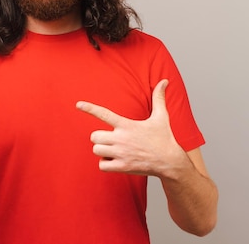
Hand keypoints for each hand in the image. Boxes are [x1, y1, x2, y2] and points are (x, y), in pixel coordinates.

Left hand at [76, 79, 191, 177]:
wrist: (170, 161)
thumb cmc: (164, 138)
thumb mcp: (161, 116)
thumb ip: (159, 98)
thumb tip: (164, 81)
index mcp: (127, 125)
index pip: (104, 114)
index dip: (90, 108)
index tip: (78, 104)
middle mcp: (121, 139)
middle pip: (94, 136)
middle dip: (100, 137)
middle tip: (111, 139)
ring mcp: (121, 154)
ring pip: (97, 150)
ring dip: (102, 150)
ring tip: (115, 150)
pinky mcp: (122, 167)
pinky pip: (102, 165)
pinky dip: (106, 164)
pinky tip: (115, 160)